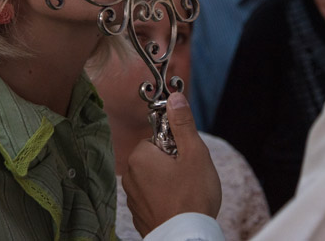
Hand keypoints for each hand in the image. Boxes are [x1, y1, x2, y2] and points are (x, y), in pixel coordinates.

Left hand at [123, 92, 221, 235]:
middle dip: (172, 163)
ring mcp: (133, 198)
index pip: (157, 138)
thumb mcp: (194, 153)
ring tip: (186, 193)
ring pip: (154, 178)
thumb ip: (182, 123)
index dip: (176, 145)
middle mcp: (130, 177)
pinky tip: (179, 206)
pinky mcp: (139, 215)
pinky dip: (165, 199)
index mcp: (139, 158)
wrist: (188, 237)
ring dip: (169, 182)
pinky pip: (152, 198)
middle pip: (155, 157)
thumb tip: (175, 97)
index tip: (187, 158)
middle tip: (190, 176)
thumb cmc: (193, 196)